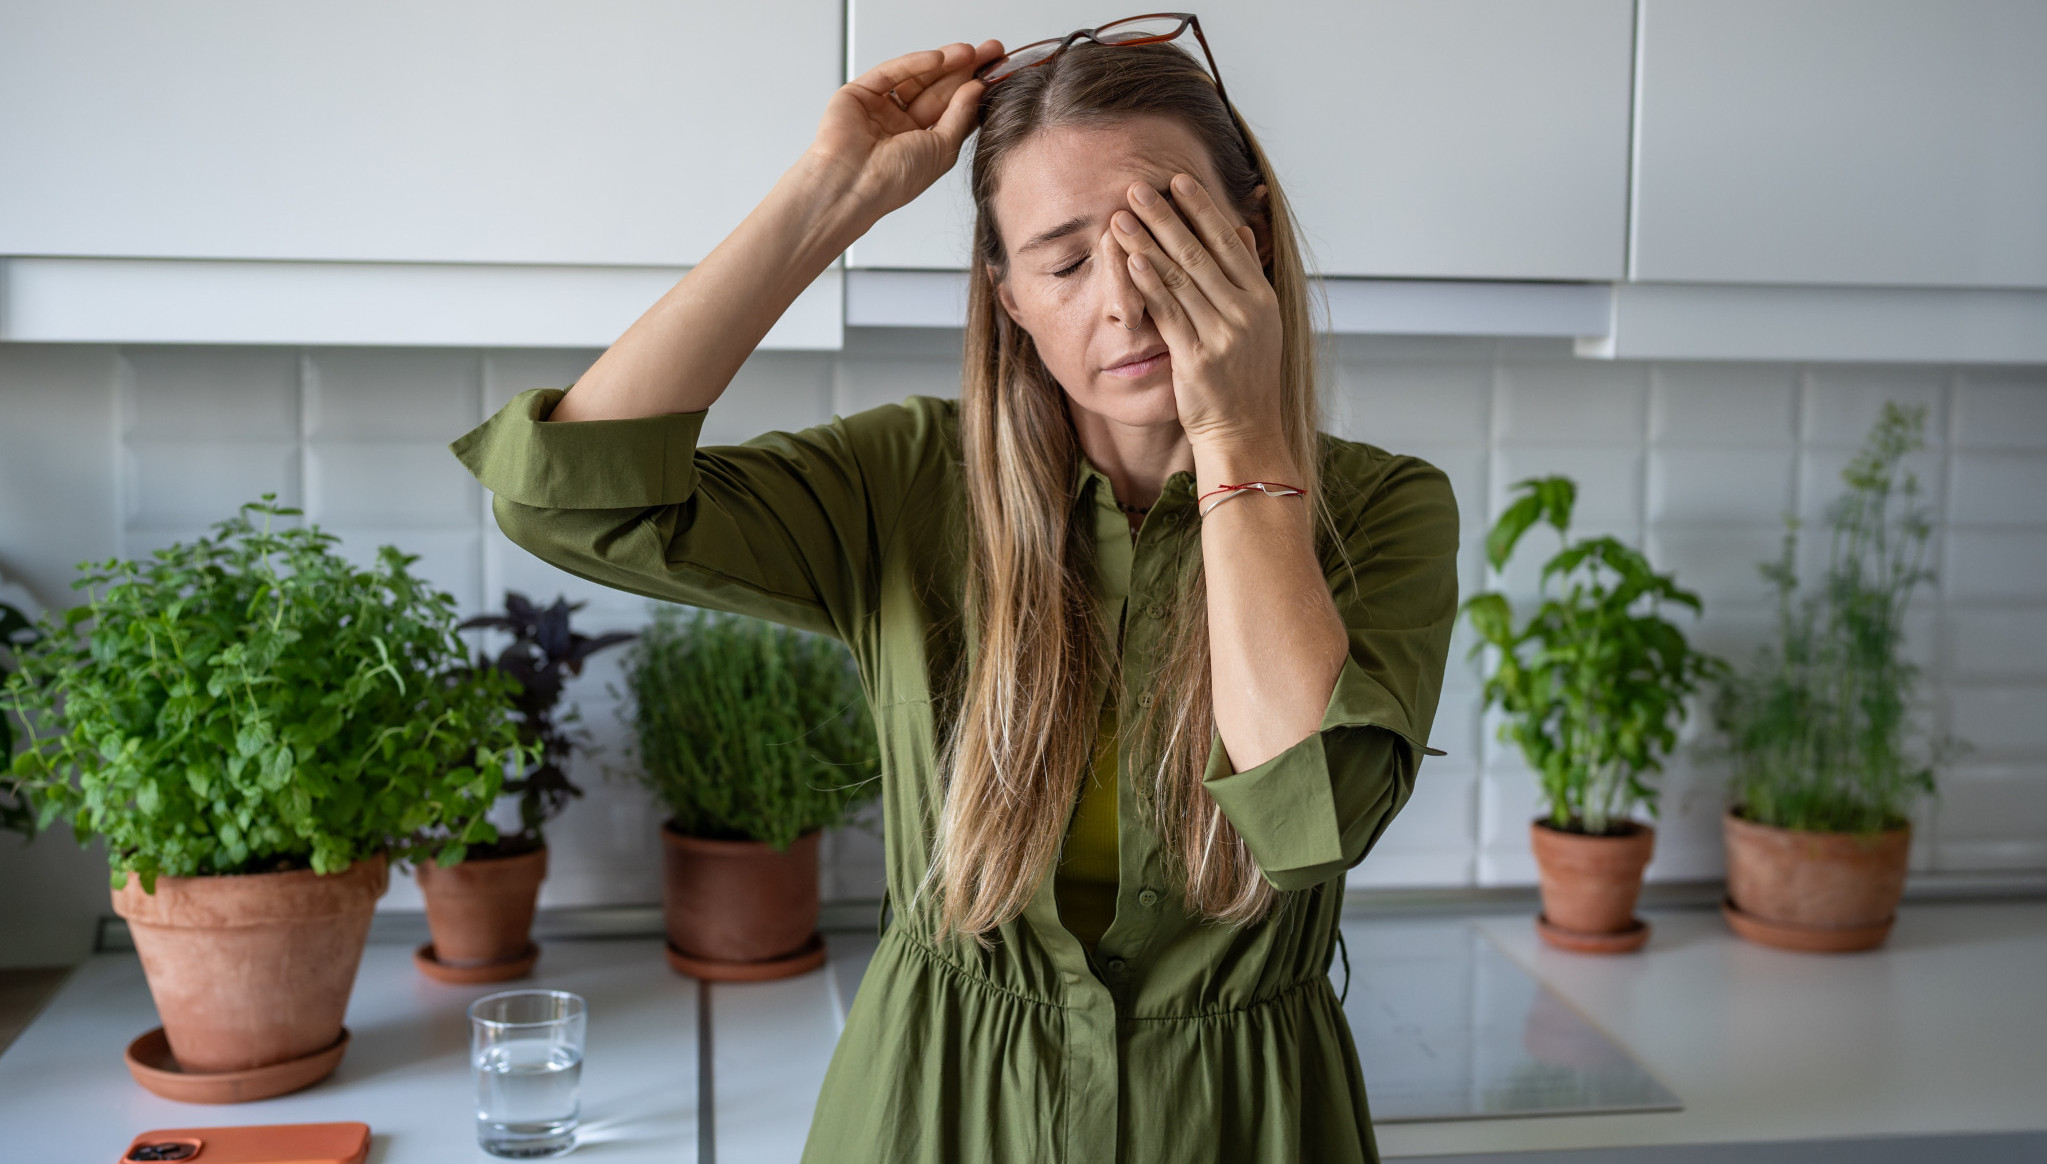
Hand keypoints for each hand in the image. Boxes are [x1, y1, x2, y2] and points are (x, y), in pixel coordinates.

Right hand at [808, 40, 1004, 222]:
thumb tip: (977, 88)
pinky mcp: (859, 94)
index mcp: (920, 144)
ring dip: (944, 64)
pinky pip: (890, 73)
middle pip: (938, 91)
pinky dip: (914, 63)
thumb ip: (961, 115)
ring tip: (970, 52)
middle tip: (990, 53)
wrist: (853, 185)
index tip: (997, 73)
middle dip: (964, 71)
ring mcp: (879, 109)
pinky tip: (939, 57)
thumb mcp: (942, 148)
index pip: (952, 110)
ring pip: (916, 79)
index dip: (974, 91)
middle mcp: (900, 126)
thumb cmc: (894, 181)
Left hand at [1108, 173, 1282, 451]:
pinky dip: (1150, 284)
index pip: (1228, 242)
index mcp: (1262, 299)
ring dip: (1149, 243)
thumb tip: (1240, 229)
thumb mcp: (1258, 323)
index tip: (1178, 179)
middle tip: (1139, 186)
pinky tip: (1132, 260)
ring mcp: (1224, 335)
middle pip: (1200, 253)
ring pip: (1181, 278)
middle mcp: (1246, 313)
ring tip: (1123, 216)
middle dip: (1167, 216)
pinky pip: (1170, 313)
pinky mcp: (1198, 358)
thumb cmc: (1245, 378)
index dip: (1202, 208)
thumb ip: (1246, 274)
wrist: (1245, 431)